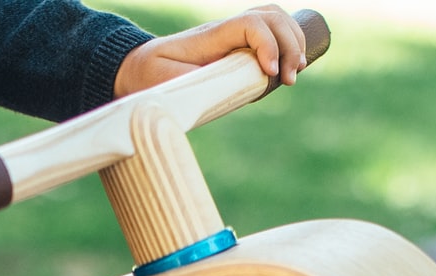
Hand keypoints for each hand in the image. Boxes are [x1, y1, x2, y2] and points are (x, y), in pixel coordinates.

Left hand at [113, 5, 309, 95]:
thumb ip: (188, 88)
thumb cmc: (151, 77)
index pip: (249, 24)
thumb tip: (208, 98)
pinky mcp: (239, 45)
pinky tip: (292, 65)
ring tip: (295, 72)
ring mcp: (234, 34)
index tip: (270, 75)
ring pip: (274, 18)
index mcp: (211, 36)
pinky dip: (288, 41)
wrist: (141, 66)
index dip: (267, 44)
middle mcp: (226, 30)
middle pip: (270, 16)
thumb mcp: (165, 83)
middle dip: (288, 45)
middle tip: (289, 80)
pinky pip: (270, 30)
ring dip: (293, 40)